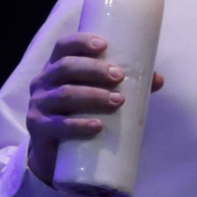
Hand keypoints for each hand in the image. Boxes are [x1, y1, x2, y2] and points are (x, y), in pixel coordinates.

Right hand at [24, 34, 165, 183]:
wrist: (55, 155)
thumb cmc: (79, 116)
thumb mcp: (97, 97)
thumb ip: (125, 87)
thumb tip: (157, 78)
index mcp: (56, 68)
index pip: (63, 46)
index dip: (81, 42)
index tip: (104, 45)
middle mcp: (43, 82)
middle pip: (66, 68)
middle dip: (94, 69)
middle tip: (119, 76)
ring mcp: (39, 105)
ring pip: (64, 95)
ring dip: (92, 95)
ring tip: (117, 101)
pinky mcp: (39, 129)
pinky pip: (58, 125)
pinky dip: (79, 125)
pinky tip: (97, 126)